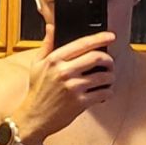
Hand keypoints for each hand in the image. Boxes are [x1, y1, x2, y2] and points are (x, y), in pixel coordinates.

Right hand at [17, 19, 116, 143]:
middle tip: (110, 63)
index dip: (100, 38)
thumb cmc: (37, 91)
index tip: (110, 36)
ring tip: (109, 79)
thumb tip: (51, 27)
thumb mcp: (37, 64)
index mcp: (55, 60)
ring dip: (111, 77)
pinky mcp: (80, 102)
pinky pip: (103, 93)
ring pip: (104, 76)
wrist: (34, 117)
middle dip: (109, 60)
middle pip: (97, 58)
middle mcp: (64, 72)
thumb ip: (47, 44)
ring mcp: (73, 87)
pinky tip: (104, 92)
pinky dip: (108, 92)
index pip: (82, 44)